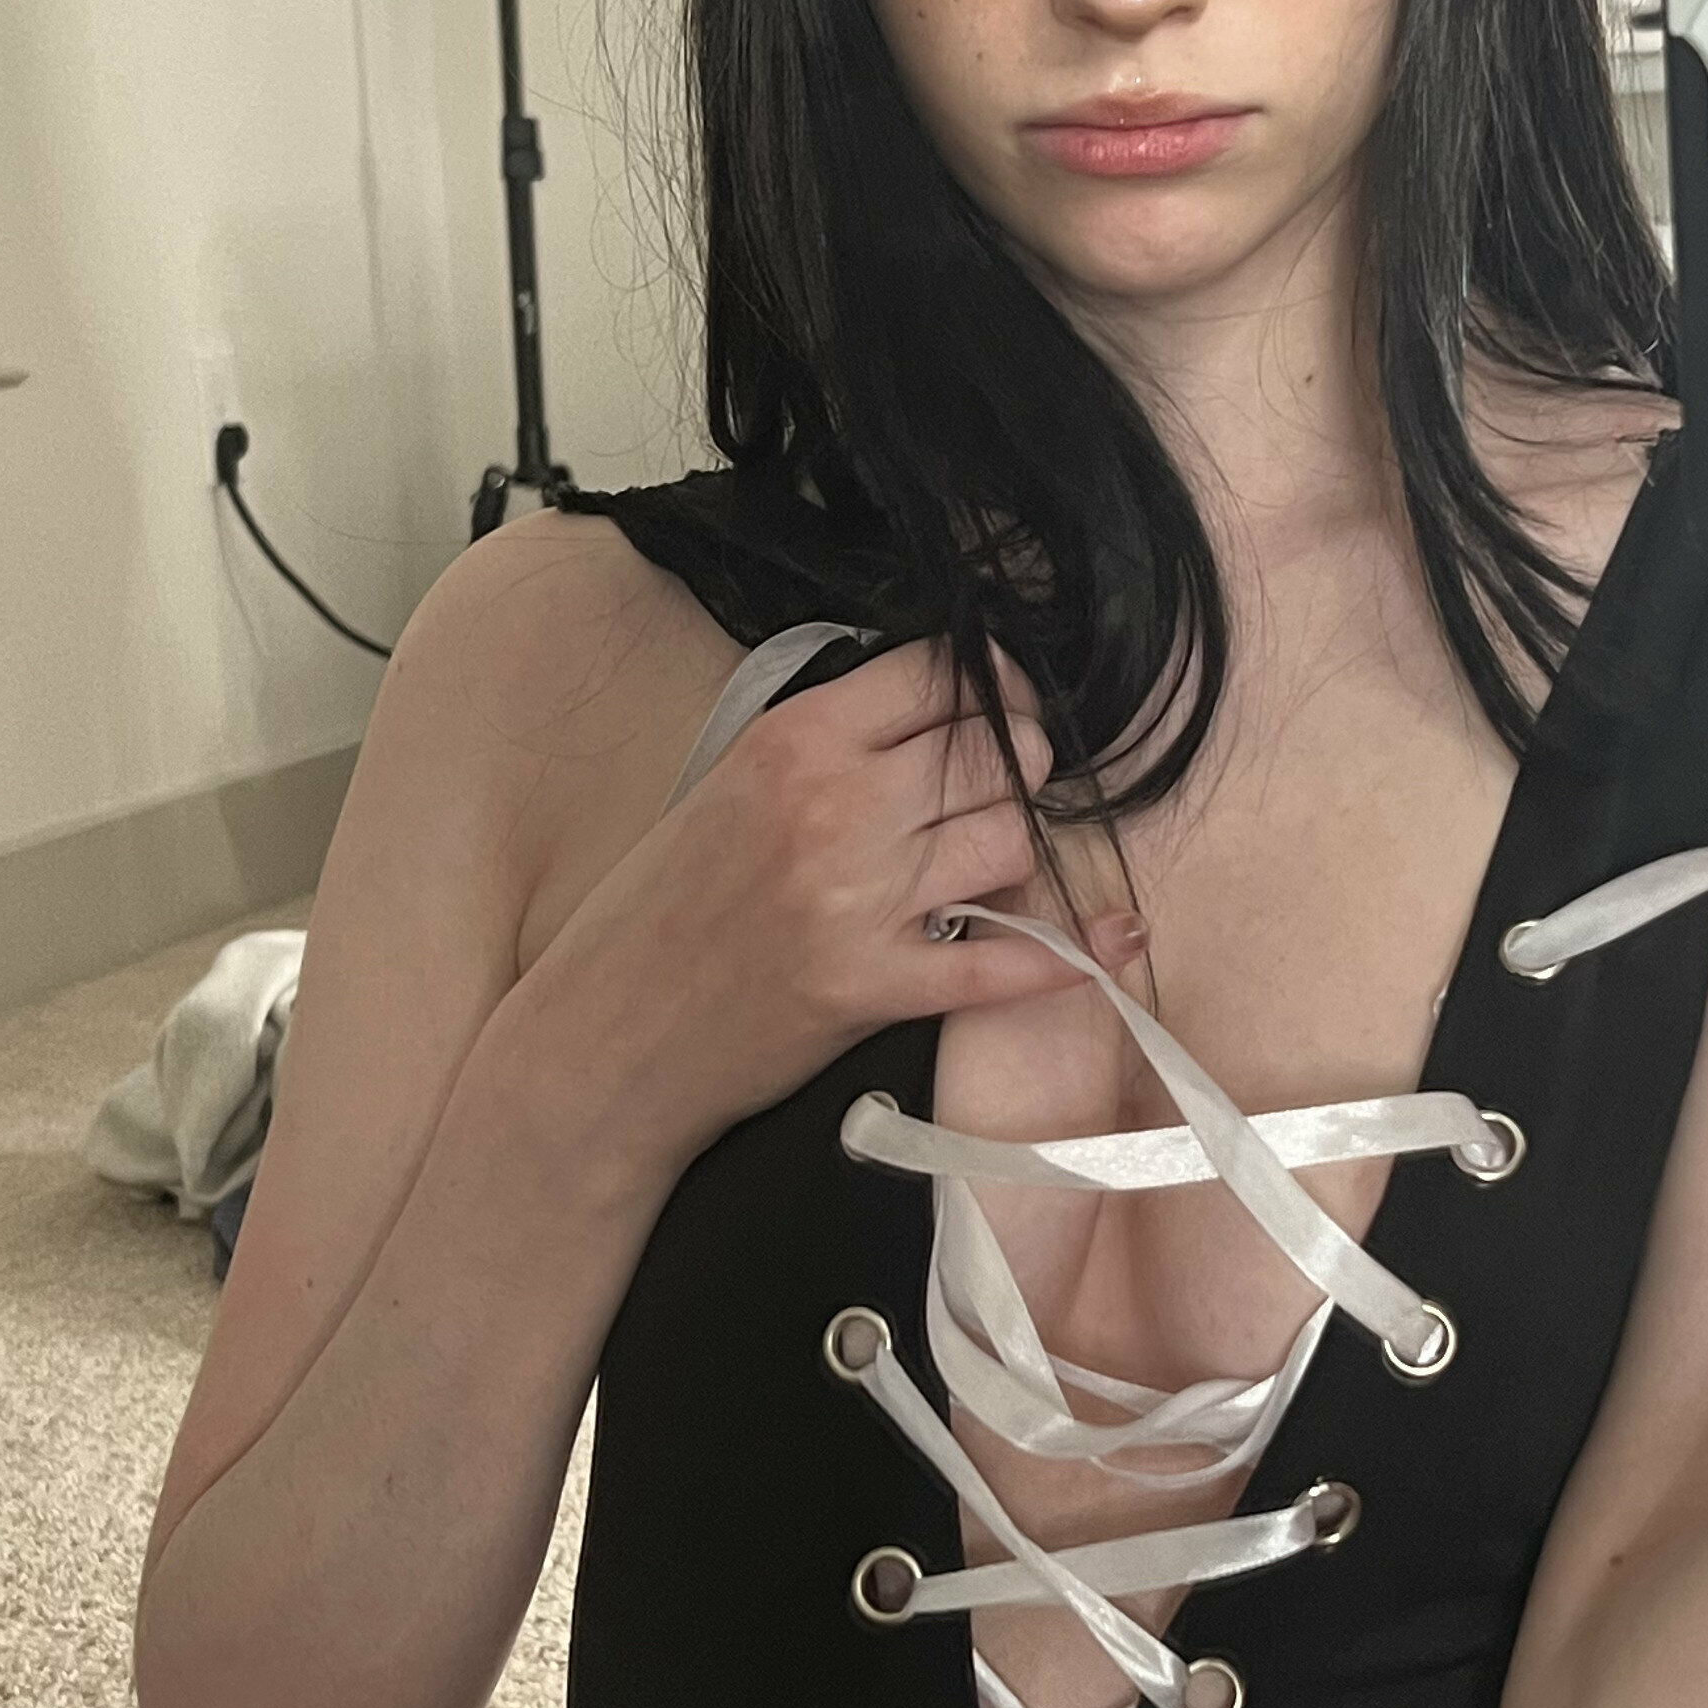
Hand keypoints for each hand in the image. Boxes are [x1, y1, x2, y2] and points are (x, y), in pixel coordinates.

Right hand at [515, 636, 1138, 1172]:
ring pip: (1013, 842)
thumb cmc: (658, 908)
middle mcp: (836, 808)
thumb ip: (826, 744)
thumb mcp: (727, 785)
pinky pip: (1008, 962)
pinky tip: (1102, 939)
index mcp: (796, 740)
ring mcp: (860, 901)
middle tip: (1005, 789)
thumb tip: (932, 709)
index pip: (939, 675)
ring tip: (989, 863)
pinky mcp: (876, 987)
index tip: (1007, 703)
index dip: (994, 685)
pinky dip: (1065, 953)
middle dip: (1021, 767)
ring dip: (1019, 852)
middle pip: (995, 756)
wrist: (606, 1032)